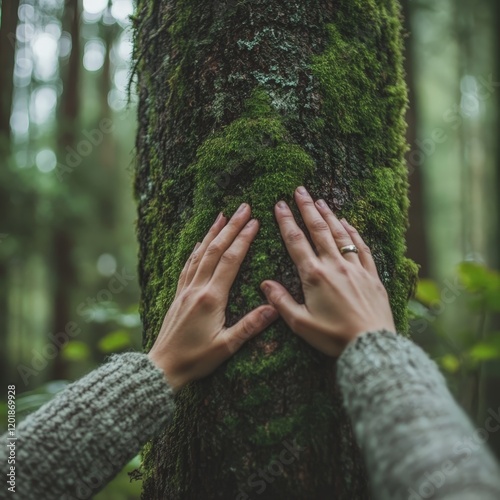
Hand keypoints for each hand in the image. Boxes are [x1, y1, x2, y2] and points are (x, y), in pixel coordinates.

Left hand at [148, 204, 278, 391]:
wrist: (163, 367)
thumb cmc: (195, 359)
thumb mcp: (226, 347)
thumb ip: (250, 326)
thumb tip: (274, 308)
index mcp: (211, 298)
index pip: (230, 261)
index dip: (243, 239)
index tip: (254, 221)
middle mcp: (197, 288)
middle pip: (215, 250)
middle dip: (230, 226)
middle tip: (242, 207)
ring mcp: (185, 289)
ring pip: (200, 253)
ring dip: (212, 232)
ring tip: (222, 215)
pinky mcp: (178, 294)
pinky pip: (188, 265)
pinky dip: (196, 249)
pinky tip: (199, 242)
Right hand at [260, 186, 395, 356]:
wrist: (371, 345)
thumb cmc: (333, 337)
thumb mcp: (301, 324)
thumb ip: (281, 302)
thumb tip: (264, 283)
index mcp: (314, 276)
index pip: (296, 241)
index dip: (286, 221)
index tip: (280, 204)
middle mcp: (334, 266)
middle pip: (318, 230)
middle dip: (307, 208)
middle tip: (300, 190)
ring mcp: (355, 268)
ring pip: (340, 234)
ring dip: (329, 215)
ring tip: (320, 200)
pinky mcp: (372, 274)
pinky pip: (362, 247)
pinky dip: (353, 232)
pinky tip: (348, 223)